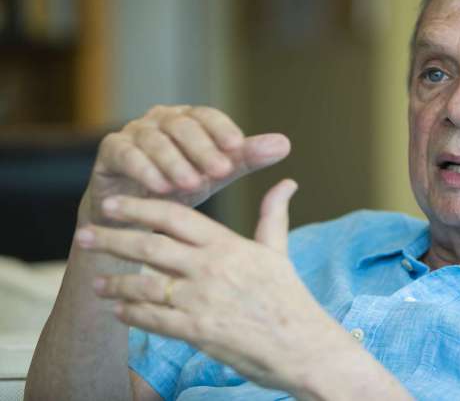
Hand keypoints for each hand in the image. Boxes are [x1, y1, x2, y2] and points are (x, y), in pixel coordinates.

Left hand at [75, 180, 358, 392]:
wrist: (304, 347)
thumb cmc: (290, 299)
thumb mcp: (279, 251)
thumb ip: (273, 215)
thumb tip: (287, 183)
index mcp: (228, 244)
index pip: (174, 217)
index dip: (139, 208)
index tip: (114, 205)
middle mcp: (210, 268)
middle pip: (149, 246)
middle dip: (112, 239)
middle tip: (83, 235)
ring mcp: (201, 300)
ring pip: (144, 284)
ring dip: (115, 281)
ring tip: (96, 281)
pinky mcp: (197, 331)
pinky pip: (153, 319)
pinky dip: (131, 313)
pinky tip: (118, 310)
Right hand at [79, 105, 289, 226]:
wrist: (136, 211)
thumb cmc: (183, 185)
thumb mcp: (217, 173)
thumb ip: (247, 158)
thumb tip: (285, 144)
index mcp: (189, 119)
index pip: (208, 116)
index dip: (223, 129)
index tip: (239, 147)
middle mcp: (161, 119)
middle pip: (183, 126)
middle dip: (203, 148)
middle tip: (221, 171)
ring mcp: (133, 132)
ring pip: (155, 140)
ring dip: (175, 162)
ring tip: (193, 183)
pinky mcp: (111, 151)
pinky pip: (126, 154)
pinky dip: (143, 169)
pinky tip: (160, 187)